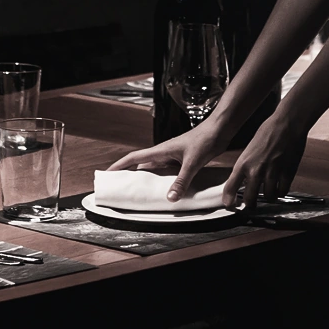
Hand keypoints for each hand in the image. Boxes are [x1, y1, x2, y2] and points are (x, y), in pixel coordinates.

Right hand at [105, 119, 226, 202]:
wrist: (220, 129)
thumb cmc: (205, 140)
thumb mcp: (192, 162)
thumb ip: (181, 181)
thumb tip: (169, 199)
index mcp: (160, 151)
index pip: (134, 158)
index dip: (119, 165)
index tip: (108, 174)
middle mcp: (164, 154)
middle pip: (141, 165)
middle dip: (130, 175)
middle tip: (122, 189)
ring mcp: (173, 157)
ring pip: (155, 170)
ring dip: (148, 179)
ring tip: (141, 194)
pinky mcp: (182, 160)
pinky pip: (168, 172)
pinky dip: (163, 181)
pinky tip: (167, 190)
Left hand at [222, 115, 308, 208]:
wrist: (286, 124)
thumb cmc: (268, 131)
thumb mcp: (249, 148)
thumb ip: (247, 164)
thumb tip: (245, 177)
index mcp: (243, 163)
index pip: (231, 187)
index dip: (229, 200)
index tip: (229, 205)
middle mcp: (256, 171)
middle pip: (250, 199)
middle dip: (250, 205)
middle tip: (252, 205)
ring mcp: (272, 174)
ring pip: (268, 197)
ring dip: (268, 197)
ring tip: (269, 194)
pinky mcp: (286, 174)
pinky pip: (282, 191)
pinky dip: (281, 192)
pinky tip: (280, 188)